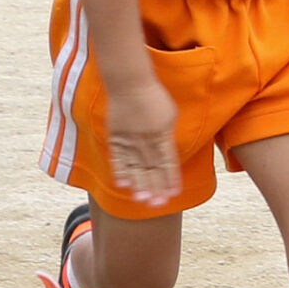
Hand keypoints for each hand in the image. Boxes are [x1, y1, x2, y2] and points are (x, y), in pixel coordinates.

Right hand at [103, 80, 180, 206]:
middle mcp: (145, 139)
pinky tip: (124, 185)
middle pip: (151, 168)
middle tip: (158, 205)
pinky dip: (121, 172)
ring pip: (135, 167)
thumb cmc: (153, 96)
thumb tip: (167, 154)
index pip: (168, 162)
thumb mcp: (170, 114)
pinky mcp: (115, 136)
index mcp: (162, 133)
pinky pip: (118, 158)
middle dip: (155, 188)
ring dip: (139, 185)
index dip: (170, 179)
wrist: (129, 82)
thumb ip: (167, 136)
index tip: (173, 194)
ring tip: (142, 201)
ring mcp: (128, 139)